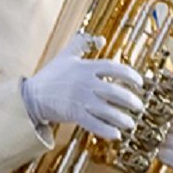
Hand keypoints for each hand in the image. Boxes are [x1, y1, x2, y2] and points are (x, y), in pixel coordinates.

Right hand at [20, 32, 144, 140]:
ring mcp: (80, 99)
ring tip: (130, 123)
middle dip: (131, 101)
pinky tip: (117, 134)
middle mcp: (85, 83)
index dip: (131, 75)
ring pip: (108, 111)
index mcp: (85, 67)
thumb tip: (100, 39)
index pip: (114, 68)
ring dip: (122, 118)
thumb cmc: (50, 75)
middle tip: (138, 106)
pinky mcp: (74, 114)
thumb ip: (82, 43)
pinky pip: (95, 124)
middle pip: (115, 92)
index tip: (140, 83)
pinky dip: (107, 130)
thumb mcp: (65, 55)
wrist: (32, 96)